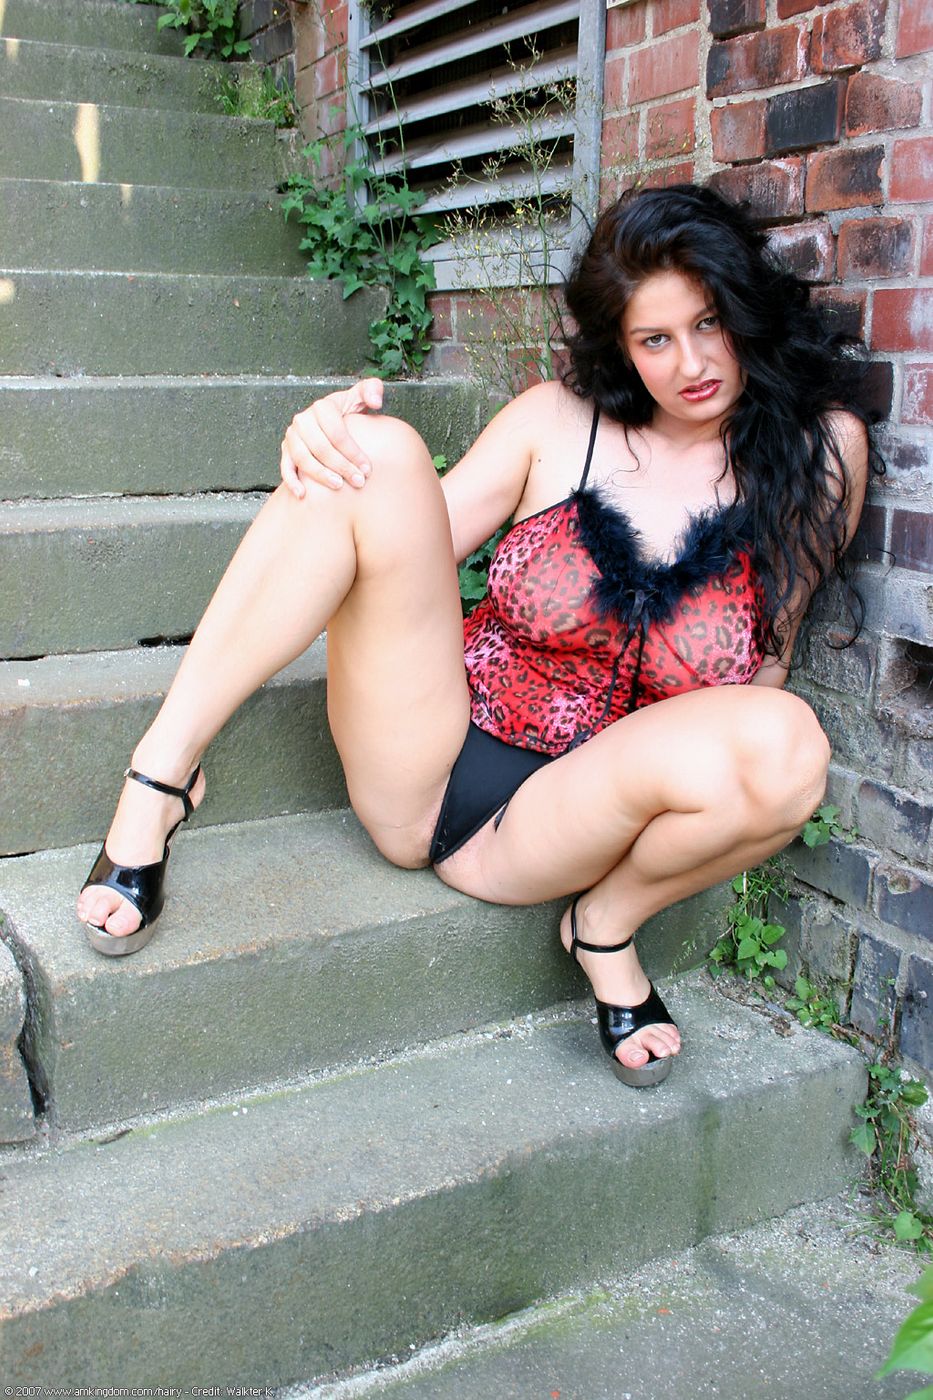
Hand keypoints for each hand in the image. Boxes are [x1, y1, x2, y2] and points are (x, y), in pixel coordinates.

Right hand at [280, 378, 384, 497]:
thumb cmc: (350, 412)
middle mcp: (303, 420)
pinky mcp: (286, 450)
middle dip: (341, 466)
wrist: (332, 422)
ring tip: (338, 486)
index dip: (353, 452)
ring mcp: (292, 436)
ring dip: (320, 474)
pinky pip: (285, 467)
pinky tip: (302, 495)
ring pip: (303, 458)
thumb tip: (376, 402)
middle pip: (321, 447)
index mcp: (322, 407)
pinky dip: (292, 481)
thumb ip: (372, 390)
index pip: (337, 433)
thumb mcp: (361, 396)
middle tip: (358, 481)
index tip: (368, 469)